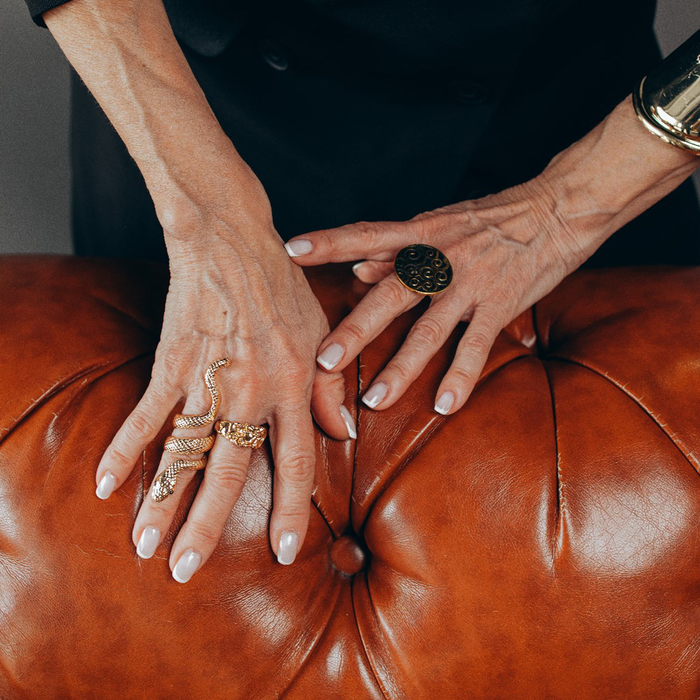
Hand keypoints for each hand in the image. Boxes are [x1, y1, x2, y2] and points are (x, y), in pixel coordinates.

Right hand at [94, 171, 354, 581]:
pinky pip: (148, 413)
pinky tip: (108, 484)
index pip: (296, 459)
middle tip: (187, 568)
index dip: (290, 508)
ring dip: (161, 499)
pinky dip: (126, 447)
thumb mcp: (323, 334)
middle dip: (207, 524)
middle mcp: (251, 389)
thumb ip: (333, 389)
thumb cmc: (283, 287)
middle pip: (229, 469)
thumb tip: (344, 435)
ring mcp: (208, 377)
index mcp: (293, 384)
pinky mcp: (173, 361)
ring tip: (145, 544)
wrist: (233, 241)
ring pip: (183, 450)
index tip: (283, 551)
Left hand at [284, 97, 699, 415]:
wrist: (557, 207)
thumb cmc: (490, 219)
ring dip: (401, 367)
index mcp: (420, 234)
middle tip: (325, 361)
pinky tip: (443, 405)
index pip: (366, 234)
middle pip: (391, 295)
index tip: (291, 251)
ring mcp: (471, 283)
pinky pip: (478, 345)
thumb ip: (396, 250)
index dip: (329, 242)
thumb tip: (356, 271)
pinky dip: (461, 376)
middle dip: (357, 329)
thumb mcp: (438, 224)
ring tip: (374, 400)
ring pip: (430, 329)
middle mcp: (440, 258)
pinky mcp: (502, 303)